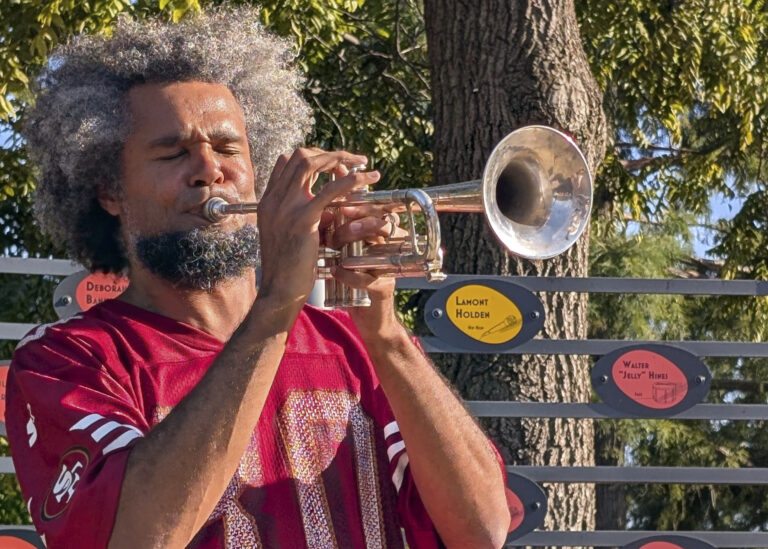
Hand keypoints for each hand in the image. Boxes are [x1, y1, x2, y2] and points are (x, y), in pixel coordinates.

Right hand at [255, 148, 378, 323]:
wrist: (279, 292)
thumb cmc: (288, 270)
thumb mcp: (290, 237)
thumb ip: (304, 217)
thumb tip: (329, 208)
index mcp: (268, 202)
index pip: (287, 162)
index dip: (313, 156)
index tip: (335, 163)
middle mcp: (273, 200)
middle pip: (300, 156)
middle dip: (329, 153)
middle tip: (354, 160)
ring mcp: (285, 207)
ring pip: (311, 163)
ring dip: (340, 158)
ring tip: (364, 165)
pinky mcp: (302, 220)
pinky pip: (329, 190)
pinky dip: (350, 180)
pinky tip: (366, 180)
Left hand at [326, 205, 407, 338]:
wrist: (371, 320)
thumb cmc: (356, 281)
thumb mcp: (350, 253)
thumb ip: (341, 233)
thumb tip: (322, 210)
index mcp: (383, 239)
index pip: (379, 213)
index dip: (361, 205)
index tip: (340, 203)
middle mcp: (391, 251)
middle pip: (383, 225)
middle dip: (359, 220)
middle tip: (338, 220)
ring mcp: (389, 270)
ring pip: (379, 248)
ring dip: (355, 242)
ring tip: (334, 243)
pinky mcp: (382, 290)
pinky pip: (368, 279)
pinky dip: (349, 274)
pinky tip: (335, 271)